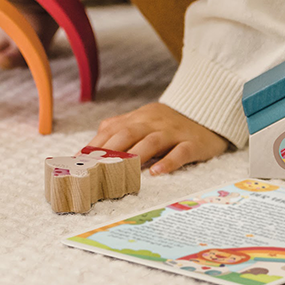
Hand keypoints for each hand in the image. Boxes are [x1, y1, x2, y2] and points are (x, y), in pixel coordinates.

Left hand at [90, 102, 228, 175]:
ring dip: (135, 155)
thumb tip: (91, 146)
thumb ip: (120, 129)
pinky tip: (157, 173)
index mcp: (138, 118)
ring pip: (152, 141)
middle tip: (95, 169)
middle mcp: (153, 123)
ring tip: (121, 171)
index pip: (112, 129)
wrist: (206, 112)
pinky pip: (180, 152)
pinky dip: (168, 163)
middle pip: (128, 133)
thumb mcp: (143, 120)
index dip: (95, 145)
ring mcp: (173, 132)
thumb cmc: (168, 122)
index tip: (79, 160)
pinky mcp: (192, 143)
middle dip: (109, 151)